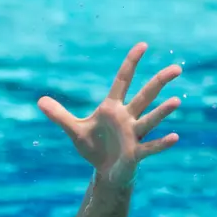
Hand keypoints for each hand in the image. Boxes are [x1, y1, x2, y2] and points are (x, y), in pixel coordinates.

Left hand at [39, 42, 181, 187]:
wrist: (104, 171)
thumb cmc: (94, 147)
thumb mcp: (74, 130)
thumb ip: (59, 115)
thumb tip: (40, 100)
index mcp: (112, 109)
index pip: (123, 81)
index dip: (131, 63)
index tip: (142, 45)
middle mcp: (127, 118)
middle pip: (145, 96)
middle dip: (159, 82)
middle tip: (176, 68)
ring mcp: (133, 135)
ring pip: (150, 120)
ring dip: (162, 112)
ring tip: (176, 101)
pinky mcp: (136, 153)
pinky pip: (150, 147)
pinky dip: (162, 143)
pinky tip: (175, 137)